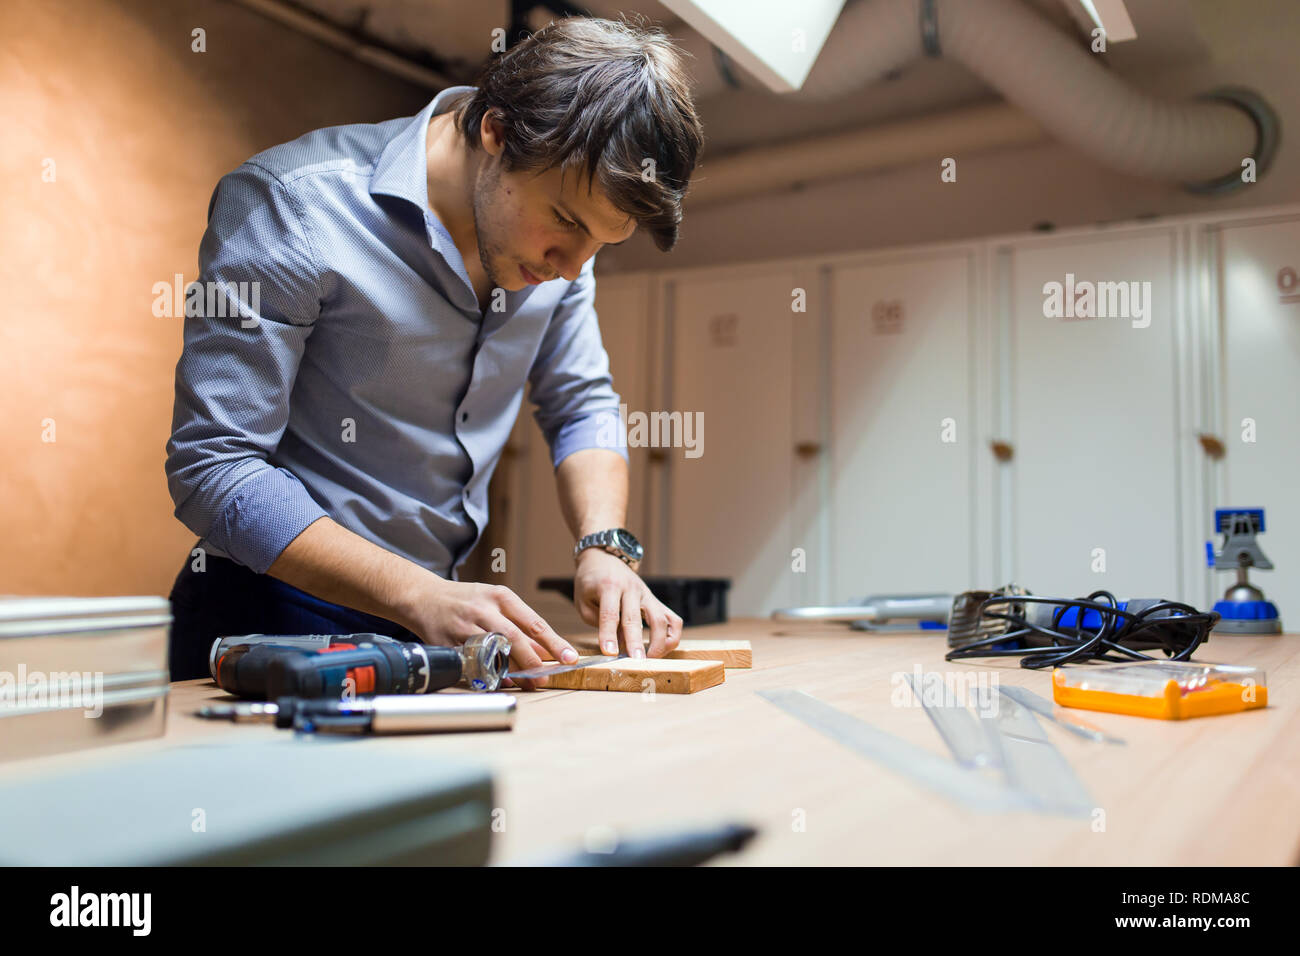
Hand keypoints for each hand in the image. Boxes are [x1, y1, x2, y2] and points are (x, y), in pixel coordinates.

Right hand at [403, 575, 576, 689]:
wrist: (423, 596)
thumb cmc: (465, 600)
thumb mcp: (495, 601)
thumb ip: (519, 623)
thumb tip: (545, 650)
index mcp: (500, 596)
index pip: (533, 622)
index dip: (553, 643)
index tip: (569, 658)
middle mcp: (483, 610)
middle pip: (514, 638)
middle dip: (533, 661)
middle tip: (546, 677)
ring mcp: (464, 626)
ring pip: (493, 651)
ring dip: (513, 670)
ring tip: (528, 683)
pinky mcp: (448, 642)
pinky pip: (471, 662)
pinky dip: (486, 674)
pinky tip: (499, 681)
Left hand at [573, 549, 682, 657]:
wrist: (604, 557)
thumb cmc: (590, 582)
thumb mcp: (583, 600)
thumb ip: (598, 622)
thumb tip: (617, 645)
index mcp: (608, 586)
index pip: (610, 613)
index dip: (609, 634)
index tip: (609, 653)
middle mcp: (631, 589)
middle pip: (635, 618)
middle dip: (636, 642)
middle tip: (635, 662)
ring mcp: (647, 594)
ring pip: (661, 619)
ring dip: (658, 643)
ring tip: (650, 660)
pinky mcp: (656, 601)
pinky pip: (673, 619)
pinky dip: (672, 636)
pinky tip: (663, 649)